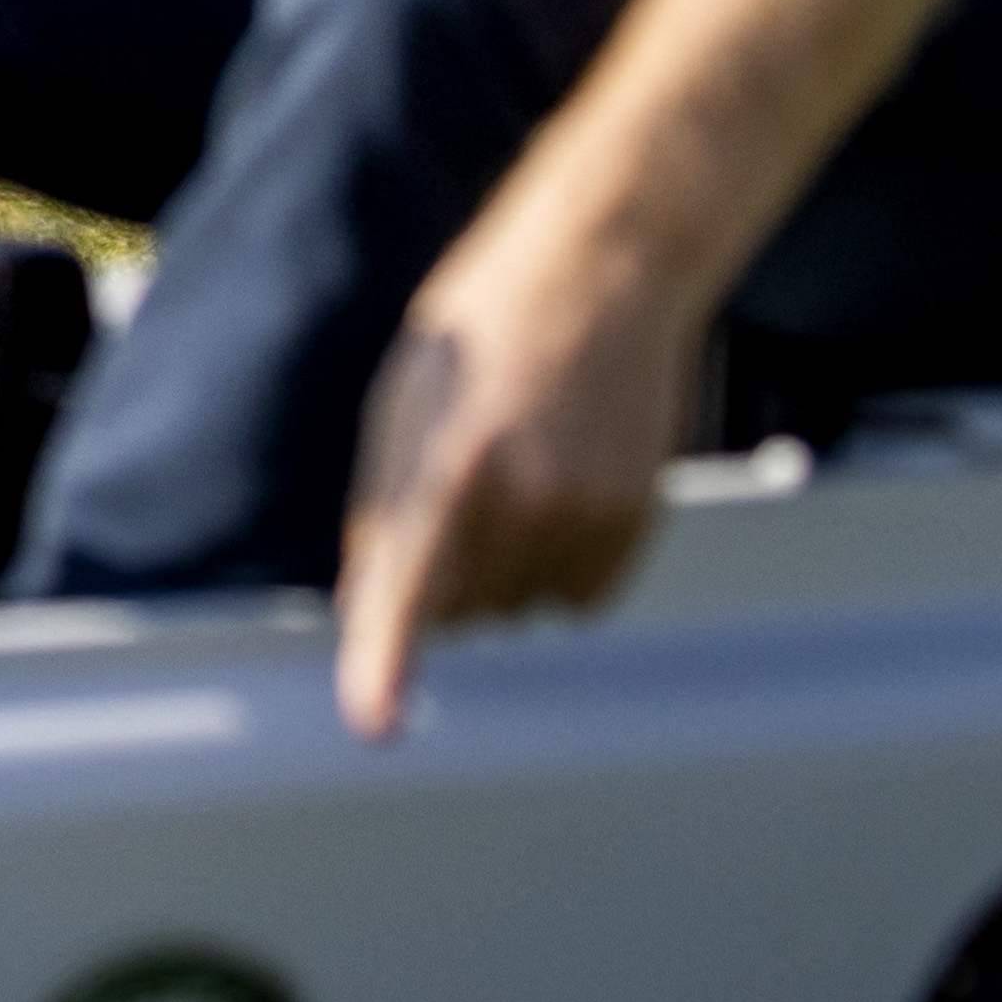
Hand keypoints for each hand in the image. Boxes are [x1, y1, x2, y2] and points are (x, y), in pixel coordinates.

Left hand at [330, 178, 713, 737]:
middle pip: (461, 612)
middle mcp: (519, 497)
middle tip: (455, 498)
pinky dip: (559, 572)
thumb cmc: (481, 334)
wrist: (598, 277)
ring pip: (521, 609)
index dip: (387, 660)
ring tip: (512, 481)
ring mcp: (586, 513)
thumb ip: (383, 510)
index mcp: (445, 461)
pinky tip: (557, 499)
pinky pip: (579, 599)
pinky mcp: (634, 520)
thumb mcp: (400, 405)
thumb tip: (367, 608)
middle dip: (441, 584)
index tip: (375, 725)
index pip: (408, 581)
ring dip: (503, 576)